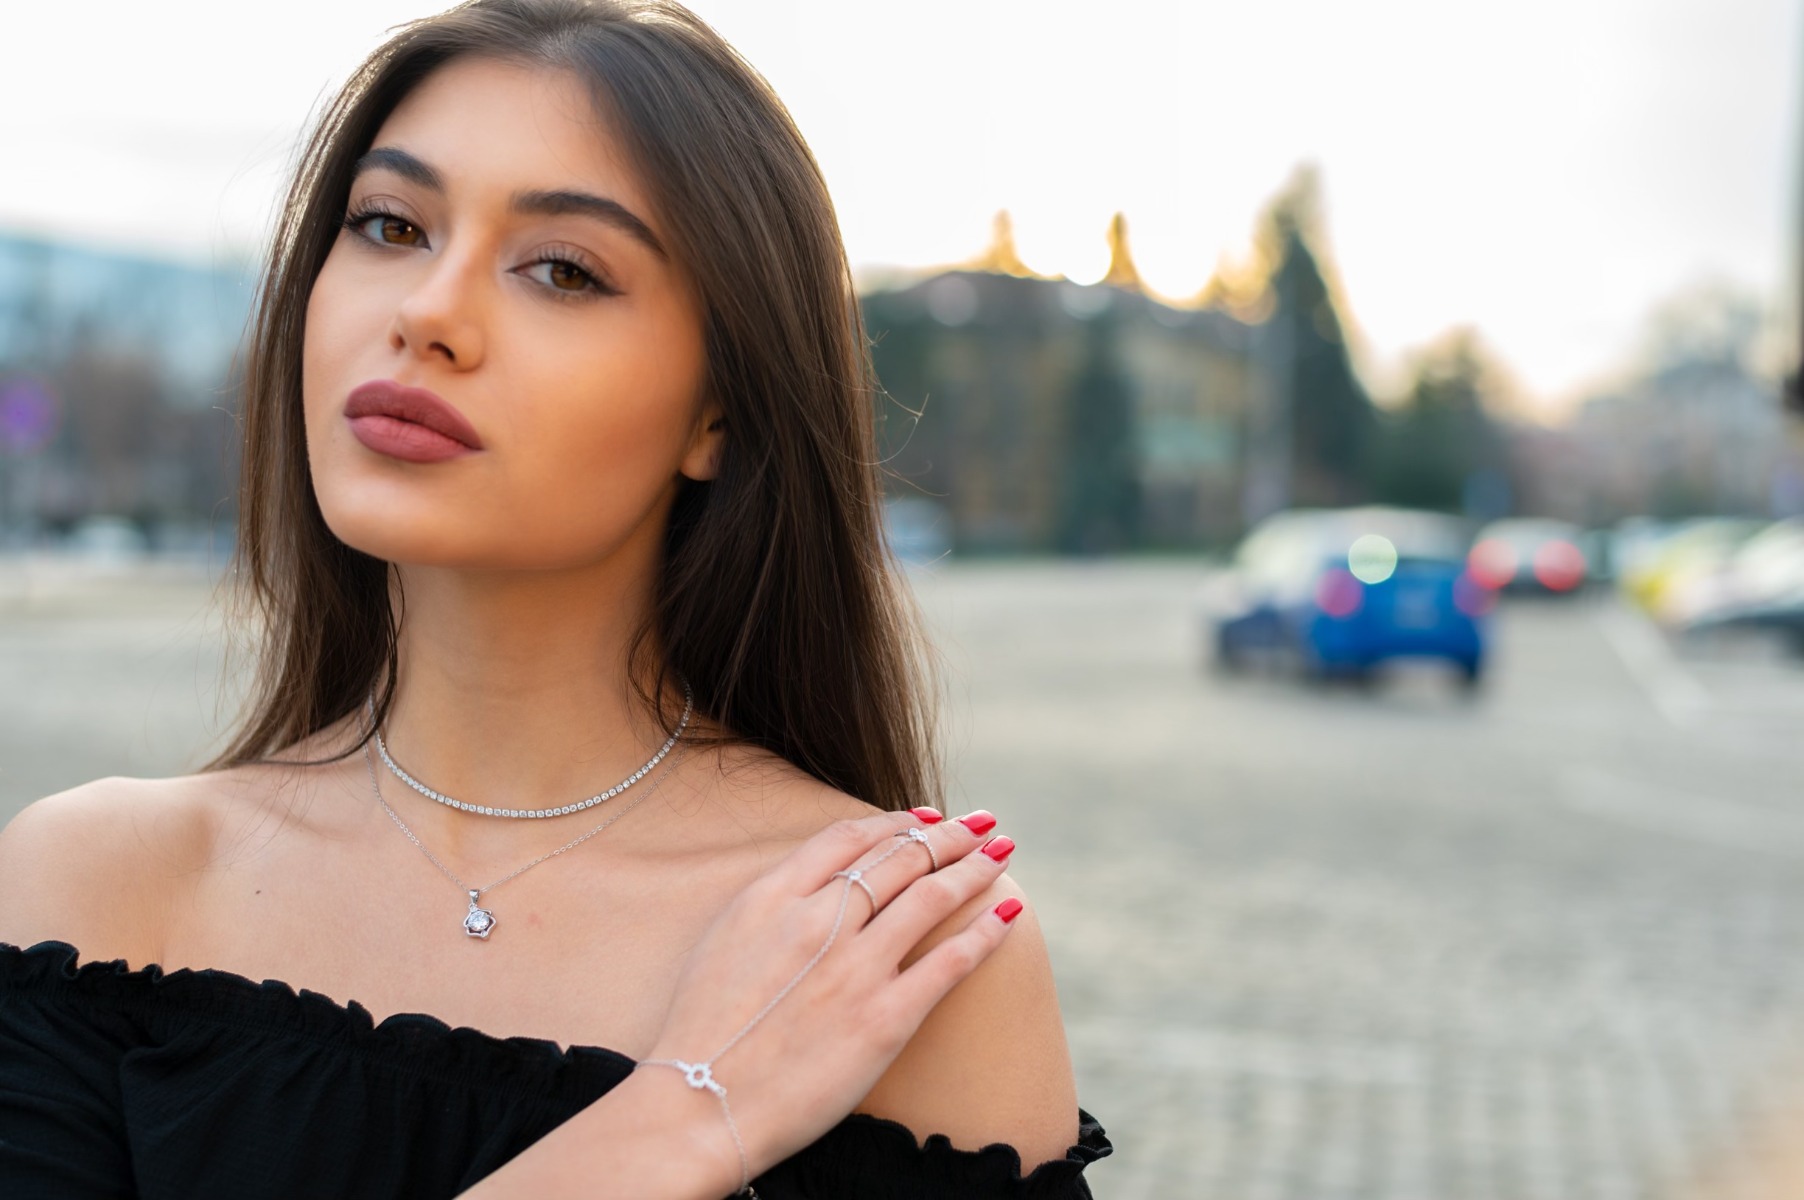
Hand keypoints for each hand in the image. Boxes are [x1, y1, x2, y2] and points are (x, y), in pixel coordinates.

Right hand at [639, 806, 1020, 1192]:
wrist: (698, 1107)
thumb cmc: (701, 1034)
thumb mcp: (722, 942)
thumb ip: (772, 905)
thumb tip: (815, 885)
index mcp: (773, 898)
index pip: (849, 838)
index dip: (896, 821)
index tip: (926, 817)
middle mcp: (818, 922)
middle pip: (900, 858)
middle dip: (950, 834)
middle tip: (982, 824)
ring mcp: (853, 969)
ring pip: (932, 897)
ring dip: (976, 867)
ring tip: (1002, 852)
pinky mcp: (883, 1019)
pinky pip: (949, 962)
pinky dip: (986, 932)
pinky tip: (1009, 914)